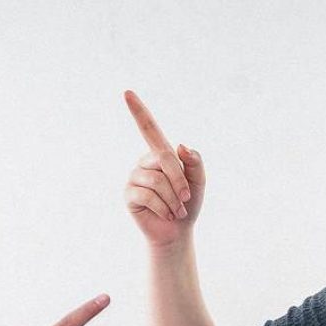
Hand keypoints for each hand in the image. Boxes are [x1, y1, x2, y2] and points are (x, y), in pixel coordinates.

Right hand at [122, 90, 206, 248]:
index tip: (127, 92)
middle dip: (180, 181)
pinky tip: (166, 215)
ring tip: (176, 210)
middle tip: (187, 198)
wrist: (177, 232)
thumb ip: (194, 162)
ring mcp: (134, 177)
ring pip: (157, 180)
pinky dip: (163, 208)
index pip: (148, 128)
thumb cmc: (187, 204)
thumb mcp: (198, 182)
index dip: (138, 111)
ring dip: (173, 199)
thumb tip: (180, 146)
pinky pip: (148, 195)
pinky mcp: (129, 195)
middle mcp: (144, 162)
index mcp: (160, 154)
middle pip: (164, 159)